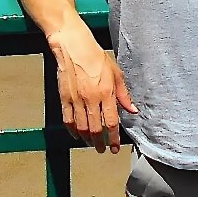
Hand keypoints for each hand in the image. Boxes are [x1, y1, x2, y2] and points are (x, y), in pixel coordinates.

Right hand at [49, 21, 134, 152]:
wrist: (74, 47)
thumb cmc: (96, 57)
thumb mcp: (116, 73)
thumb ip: (124, 94)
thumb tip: (132, 110)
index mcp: (106, 92)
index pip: (112, 122)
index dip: (113, 138)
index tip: (114, 147)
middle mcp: (91, 98)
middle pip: (96, 129)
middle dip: (100, 143)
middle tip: (103, 149)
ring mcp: (76, 99)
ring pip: (81, 127)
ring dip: (87, 139)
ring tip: (92, 144)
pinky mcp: (64, 98)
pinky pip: (68, 120)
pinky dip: (72, 131)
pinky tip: (76, 135)